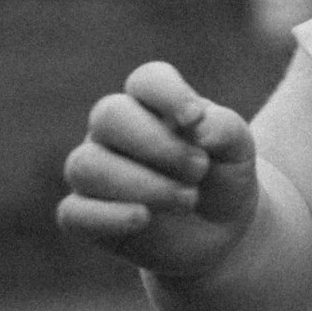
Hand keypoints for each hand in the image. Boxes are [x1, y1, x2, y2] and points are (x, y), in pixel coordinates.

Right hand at [56, 61, 258, 279]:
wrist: (220, 229)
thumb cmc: (222, 176)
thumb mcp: (238, 149)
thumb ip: (224, 127)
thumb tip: (196, 126)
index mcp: (151, 103)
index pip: (147, 81)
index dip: (168, 95)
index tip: (195, 119)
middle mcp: (114, 131)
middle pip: (109, 115)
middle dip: (157, 144)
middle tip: (199, 169)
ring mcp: (95, 171)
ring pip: (87, 165)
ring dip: (143, 184)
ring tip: (187, 199)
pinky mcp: (85, 215)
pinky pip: (73, 212)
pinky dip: (107, 216)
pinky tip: (142, 218)